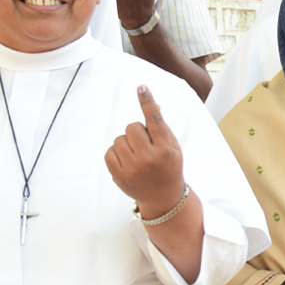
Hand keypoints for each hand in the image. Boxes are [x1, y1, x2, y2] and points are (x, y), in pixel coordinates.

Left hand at [105, 86, 184, 214]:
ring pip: (119, 139)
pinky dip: (117, 153)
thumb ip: (162, 129)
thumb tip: (152, 105)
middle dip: (137, 132)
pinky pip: (110, 151)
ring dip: (126, 143)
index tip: (141, 87)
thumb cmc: (169, 167)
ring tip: (137, 156)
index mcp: (165, 150)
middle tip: (145, 144)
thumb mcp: (174, 148)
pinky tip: (127, 162)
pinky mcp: (119, 175)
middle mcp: (149, 158)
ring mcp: (132, 168)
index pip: (155, 121)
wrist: (163, 197)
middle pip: (132, 127)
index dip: (147, 102)